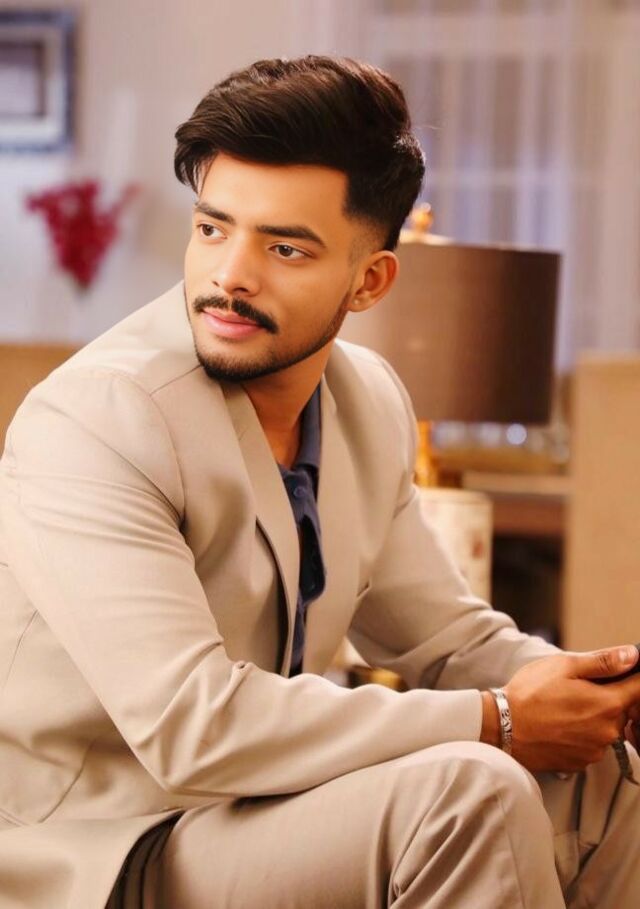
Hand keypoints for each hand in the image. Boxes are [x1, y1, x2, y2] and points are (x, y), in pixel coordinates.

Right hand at [493, 646, 639, 772]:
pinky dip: (581, 732)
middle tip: (577, 687)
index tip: (623, 672)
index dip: (632, 677)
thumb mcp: (564, 666)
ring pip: (605, 726)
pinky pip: (591, 743)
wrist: (501, 727)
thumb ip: (603, 662)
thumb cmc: (530, 693)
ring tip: (563, 706)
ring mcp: (594, 751)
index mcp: (607, 704)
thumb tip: (633, 656)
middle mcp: (607, 732)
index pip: (639, 689)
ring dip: (593, 715)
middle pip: (622, 709)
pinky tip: (559, 723)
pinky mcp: (580, 763)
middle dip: (607, 695)